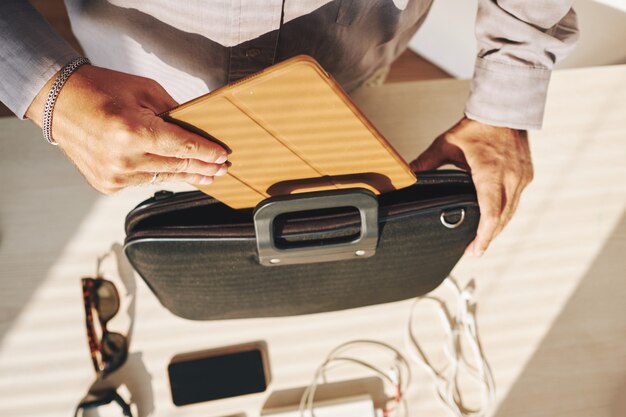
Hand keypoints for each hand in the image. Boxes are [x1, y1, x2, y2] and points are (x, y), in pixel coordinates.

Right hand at [26, 65, 227, 193]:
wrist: (57, 101)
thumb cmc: (101, 89)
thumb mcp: (144, 90)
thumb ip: (173, 112)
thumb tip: (197, 128)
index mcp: (132, 132)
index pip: (181, 147)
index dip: (207, 153)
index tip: (223, 156)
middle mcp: (122, 159)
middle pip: (176, 165)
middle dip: (203, 167)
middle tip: (223, 168)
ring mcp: (113, 175)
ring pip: (163, 177)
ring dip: (187, 175)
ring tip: (208, 176)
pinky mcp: (106, 184)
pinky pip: (144, 181)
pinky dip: (160, 175)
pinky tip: (177, 174)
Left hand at [410, 117, 532, 256]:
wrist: (505, 108)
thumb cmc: (476, 126)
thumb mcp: (446, 144)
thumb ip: (426, 162)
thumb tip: (406, 174)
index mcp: (490, 173)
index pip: (490, 213)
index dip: (484, 235)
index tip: (475, 251)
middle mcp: (510, 178)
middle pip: (502, 218)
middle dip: (488, 237)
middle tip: (473, 251)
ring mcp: (522, 177)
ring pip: (511, 212)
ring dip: (498, 227)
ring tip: (482, 240)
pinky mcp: (526, 175)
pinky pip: (516, 201)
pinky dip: (505, 213)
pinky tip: (494, 220)